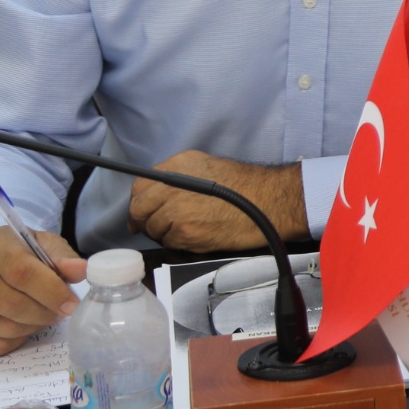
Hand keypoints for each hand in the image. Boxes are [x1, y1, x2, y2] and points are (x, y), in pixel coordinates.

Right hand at [0, 226, 84, 356]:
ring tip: (40, 316)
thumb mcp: (44, 246)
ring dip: (30, 327)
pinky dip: (13, 342)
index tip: (71, 304)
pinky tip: (20, 327)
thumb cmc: (21, 255)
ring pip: (1, 327)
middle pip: (11, 303)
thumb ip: (63, 258)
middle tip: (59, 313)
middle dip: (43, 313)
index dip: (50, 291)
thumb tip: (82, 270)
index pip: (21, 272)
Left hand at [128, 152, 305, 250]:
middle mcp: (172, 185)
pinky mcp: (185, 232)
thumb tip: (153, 197)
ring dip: (164, 233)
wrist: (269, 201)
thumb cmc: (244, 186)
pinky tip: (197, 235)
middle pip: (139, 209)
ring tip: (188, 229)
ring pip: (153, 229)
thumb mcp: (206, 165)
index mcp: (177, 166)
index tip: (143, 213)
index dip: (140, 203)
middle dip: (144, 220)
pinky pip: (169, 242)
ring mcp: (176, 210)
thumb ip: (176, 177)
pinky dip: (179, 243)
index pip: (139, 187)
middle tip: (158, 227)